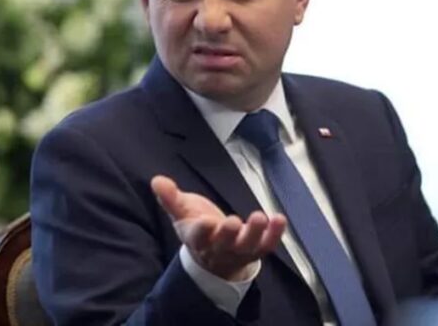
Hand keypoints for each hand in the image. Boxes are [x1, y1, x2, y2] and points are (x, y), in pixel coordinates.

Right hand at [151, 175, 286, 280]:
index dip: (200, 231)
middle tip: (233, 222)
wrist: (215, 257)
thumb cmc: (198, 227)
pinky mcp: (257, 250)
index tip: (204, 221)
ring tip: (260, 217)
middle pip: (224, 243)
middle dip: (228, 234)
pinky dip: (275, 234)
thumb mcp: (182, 212)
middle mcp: (219, 247)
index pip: (197, 237)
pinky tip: (280, 219)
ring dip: (255, 233)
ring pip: (248, 245)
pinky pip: (267, 245)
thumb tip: (157, 181)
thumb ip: (171, 198)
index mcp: (198, 238)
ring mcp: (240, 251)